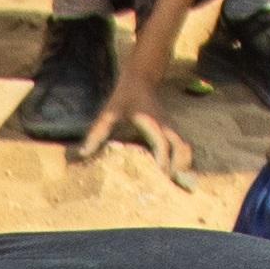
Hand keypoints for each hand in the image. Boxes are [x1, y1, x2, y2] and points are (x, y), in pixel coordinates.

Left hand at [77, 62, 191, 176]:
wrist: (141, 79)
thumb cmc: (124, 97)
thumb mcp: (109, 113)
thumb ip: (97, 132)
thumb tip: (83, 153)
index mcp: (152, 123)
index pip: (162, 144)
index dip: (162, 160)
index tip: (160, 176)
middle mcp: (166, 127)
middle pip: (183, 149)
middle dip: (179, 169)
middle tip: (169, 189)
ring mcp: (172, 129)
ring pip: (186, 149)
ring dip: (183, 167)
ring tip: (175, 187)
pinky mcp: (172, 132)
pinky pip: (183, 148)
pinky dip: (183, 162)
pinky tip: (175, 177)